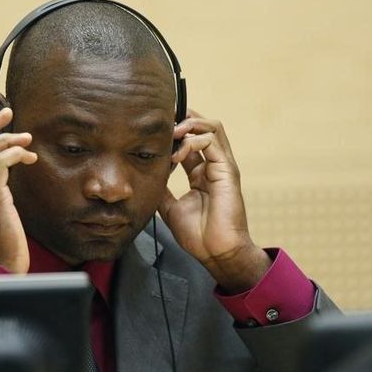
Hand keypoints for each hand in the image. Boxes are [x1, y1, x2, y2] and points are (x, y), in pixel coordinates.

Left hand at [158, 110, 270, 293]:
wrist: (217, 253)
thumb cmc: (199, 236)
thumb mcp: (170, 208)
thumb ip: (162, 190)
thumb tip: (144, 178)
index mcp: (202, 172)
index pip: (190, 140)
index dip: (174, 130)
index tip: (154, 130)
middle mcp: (213, 165)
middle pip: (203, 126)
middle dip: (182, 119)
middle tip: (162, 123)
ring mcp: (222, 166)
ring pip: (212, 127)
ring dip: (189, 124)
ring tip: (171, 133)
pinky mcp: (227, 170)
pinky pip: (212, 142)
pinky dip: (192, 142)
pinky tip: (176, 154)